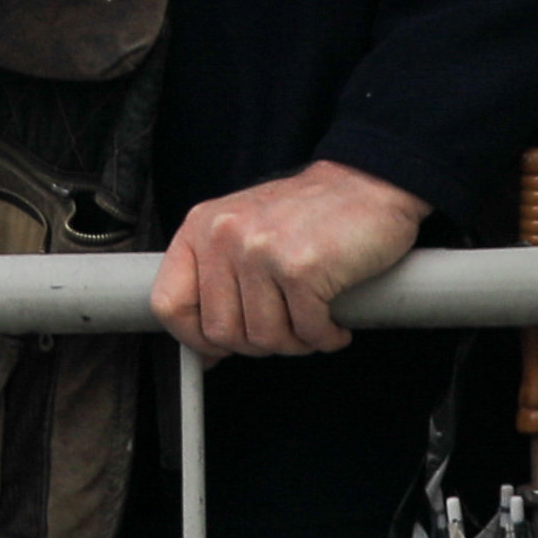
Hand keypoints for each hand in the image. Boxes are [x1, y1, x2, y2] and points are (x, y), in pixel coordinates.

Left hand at [149, 161, 428, 355]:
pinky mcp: (301, 267)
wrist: (368, 184)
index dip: (194, 338)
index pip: (168, 303)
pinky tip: (335, 324)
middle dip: (257, 344)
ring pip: (264, 337)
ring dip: (296, 343)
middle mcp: (223, 235)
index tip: (221, 348)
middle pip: (220, 331)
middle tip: (286, 330)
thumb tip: (203, 352)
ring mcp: (260, 250)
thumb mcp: (243, 233)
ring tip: (313, 322)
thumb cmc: (308, 217)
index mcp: (200, 228)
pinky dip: (326, 338)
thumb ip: (216, 282)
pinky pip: (306, 332)